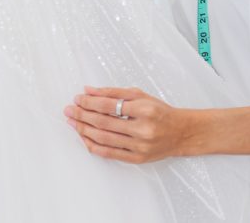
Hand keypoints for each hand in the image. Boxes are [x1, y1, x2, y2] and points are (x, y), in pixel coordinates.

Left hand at [63, 86, 198, 163]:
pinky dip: (94, 146)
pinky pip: (110, 154)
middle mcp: (142, 129)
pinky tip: (84, 138)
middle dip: (82, 115)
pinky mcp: (137, 159)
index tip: (77, 99)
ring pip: (104, 139)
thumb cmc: (160, 112)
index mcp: (144, 109)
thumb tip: (89, 90)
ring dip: (84, 130)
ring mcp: (139, 146)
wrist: (181, 132)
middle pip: (104, 123)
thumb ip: (113, 92)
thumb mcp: (140, 95)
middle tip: (68, 110)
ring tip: (72, 123)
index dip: (90, 102)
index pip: (109, 106)